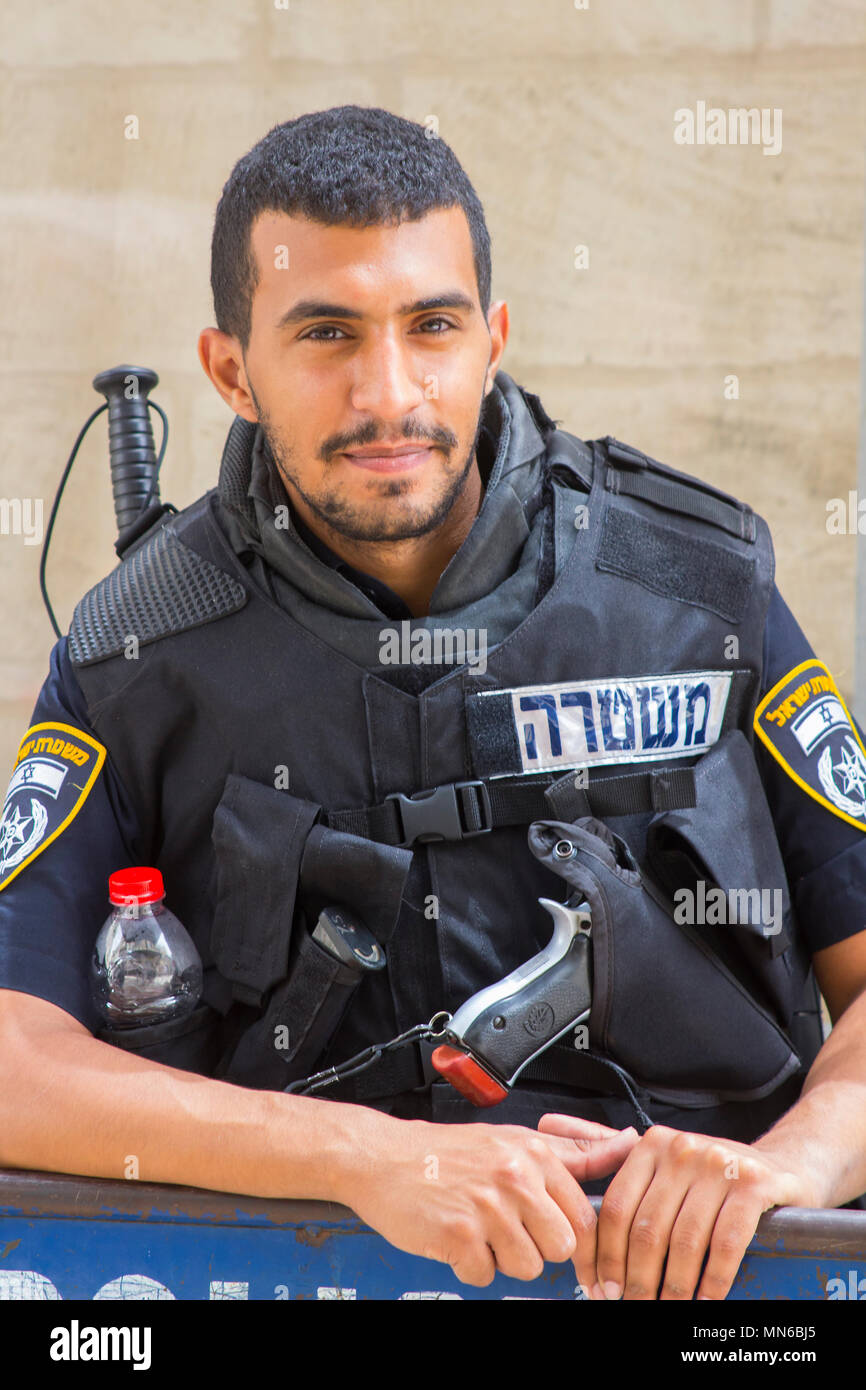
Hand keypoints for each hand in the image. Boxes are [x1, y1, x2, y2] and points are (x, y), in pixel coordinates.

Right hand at [345, 1113, 639, 1287]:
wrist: (383, 1156)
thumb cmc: (449, 1152)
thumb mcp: (514, 1140)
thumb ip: (572, 1152)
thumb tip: (626, 1143)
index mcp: (535, 1155)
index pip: (584, 1216)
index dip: (574, 1239)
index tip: (560, 1244)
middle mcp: (515, 1178)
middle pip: (561, 1247)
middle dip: (537, 1247)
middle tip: (507, 1229)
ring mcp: (487, 1207)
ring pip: (527, 1266)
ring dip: (502, 1258)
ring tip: (480, 1229)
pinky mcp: (459, 1233)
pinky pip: (484, 1275)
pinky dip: (469, 1266)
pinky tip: (456, 1237)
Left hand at [537, 1115, 818, 1299]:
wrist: (781, 1165)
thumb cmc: (711, 1172)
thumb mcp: (659, 1158)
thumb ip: (603, 1147)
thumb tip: (547, 1125)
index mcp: (649, 1146)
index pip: (615, 1208)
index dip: (604, 1255)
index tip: (600, 1288)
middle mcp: (680, 1148)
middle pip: (646, 1229)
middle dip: (637, 1278)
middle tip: (632, 1305)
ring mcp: (717, 1163)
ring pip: (683, 1240)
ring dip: (673, 1286)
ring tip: (667, 1307)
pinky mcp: (752, 1182)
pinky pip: (725, 1242)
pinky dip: (713, 1278)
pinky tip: (706, 1297)